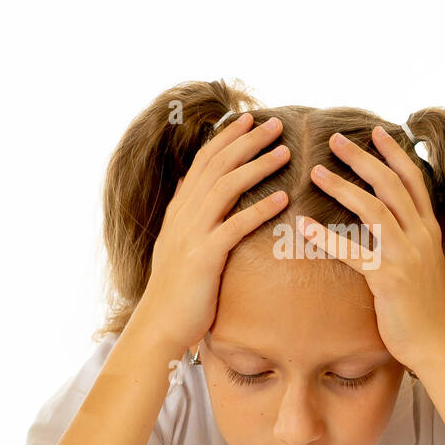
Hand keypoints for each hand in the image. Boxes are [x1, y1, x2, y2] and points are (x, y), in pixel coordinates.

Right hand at [135, 112, 289, 353]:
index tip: (249, 118)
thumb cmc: (177, 290)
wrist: (159, 325)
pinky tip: (283, 197)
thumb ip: (186, 213)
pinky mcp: (204, 257)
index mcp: (179, 210)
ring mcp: (191, 235)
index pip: (204, 161)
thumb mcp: (177, 243)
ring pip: (226, 188)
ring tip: (284, 151)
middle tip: (274, 122)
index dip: (227, 137)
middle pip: (217, 166)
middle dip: (247, 141)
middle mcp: (183, 216)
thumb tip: (190, 181)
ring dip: (257, 166)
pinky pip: (235, 226)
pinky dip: (259, 208)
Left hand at [296, 126, 444, 372]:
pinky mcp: (389, 279)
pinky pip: (353, 252)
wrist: (438, 344)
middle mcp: (421, 236)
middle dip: (362, 158)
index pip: (414, 179)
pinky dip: (327, 237)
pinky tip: (304, 226)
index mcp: (430, 229)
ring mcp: (407, 256)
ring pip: (374, 209)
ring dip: (342, 187)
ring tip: (315, 172)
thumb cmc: (427, 308)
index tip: (376, 131)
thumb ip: (415, 239)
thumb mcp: (428, 264)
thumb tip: (398, 221)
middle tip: (334, 140)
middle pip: (391, 185)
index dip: (394, 153)